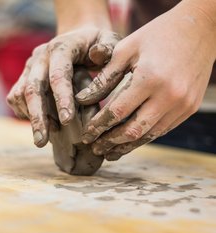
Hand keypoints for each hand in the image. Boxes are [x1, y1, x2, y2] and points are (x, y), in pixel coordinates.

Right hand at [6, 26, 119, 146]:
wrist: (78, 37)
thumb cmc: (96, 43)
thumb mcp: (108, 40)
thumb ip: (106, 48)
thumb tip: (96, 55)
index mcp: (61, 48)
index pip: (58, 75)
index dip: (62, 98)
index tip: (67, 121)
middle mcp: (41, 57)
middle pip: (33, 88)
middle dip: (38, 117)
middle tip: (41, 142)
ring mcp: (30, 67)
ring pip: (20, 94)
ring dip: (30, 117)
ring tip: (44, 138)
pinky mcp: (25, 76)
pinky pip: (16, 97)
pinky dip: (25, 112)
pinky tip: (40, 124)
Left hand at [76, 2, 215, 159]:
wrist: (201, 29)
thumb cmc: (158, 35)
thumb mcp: (127, 49)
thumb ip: (105, 77)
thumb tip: (83, 99)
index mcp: (150, 78)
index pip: (117, 111)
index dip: (98, 126)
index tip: (86, 135)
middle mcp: (169, 96)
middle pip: (133, 130)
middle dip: (110, 142)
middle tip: (95, 148)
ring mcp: (182, 105)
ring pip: (149, 135)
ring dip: (127, 146)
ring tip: (110, 153)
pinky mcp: (190, 108)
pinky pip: (163, 129)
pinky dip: (144, 137)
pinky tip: (131, 140)